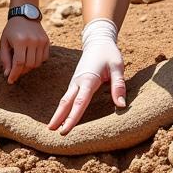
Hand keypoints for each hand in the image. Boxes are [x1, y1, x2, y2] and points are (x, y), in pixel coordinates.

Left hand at [0, 16, 49, 83]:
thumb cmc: (11, 30)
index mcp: (20, 41)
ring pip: (37, 63)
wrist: (25, 15)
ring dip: (29, 67)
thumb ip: (5, 59)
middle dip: (21, 71)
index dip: (14, 74)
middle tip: (15, 70)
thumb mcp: (4, 43)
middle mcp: (32, 41)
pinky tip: (30, 57)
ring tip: (22, 63)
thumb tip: (7, 74)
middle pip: (29, 65)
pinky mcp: (47, 41)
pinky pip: (44, 58)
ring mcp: (41, 41)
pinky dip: (37, 61)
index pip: (19, 63)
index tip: (10, 81)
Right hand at [47, 18, 125, 134]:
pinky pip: (68, 97)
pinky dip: (63, 107)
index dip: (72, 118)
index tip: (65, 130)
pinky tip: (61, 115)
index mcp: (88, 80)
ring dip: (58, 113)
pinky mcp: (76, 82)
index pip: (79, 103)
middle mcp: (78, 82)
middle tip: (51, 131)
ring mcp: (75, 82)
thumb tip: (121, 105)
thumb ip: (119, 85)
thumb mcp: (118, 67)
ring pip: (65, 100)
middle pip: (66, 102)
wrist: (98, 40)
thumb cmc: (109, 53)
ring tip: (53, 127)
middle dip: (58, 117)